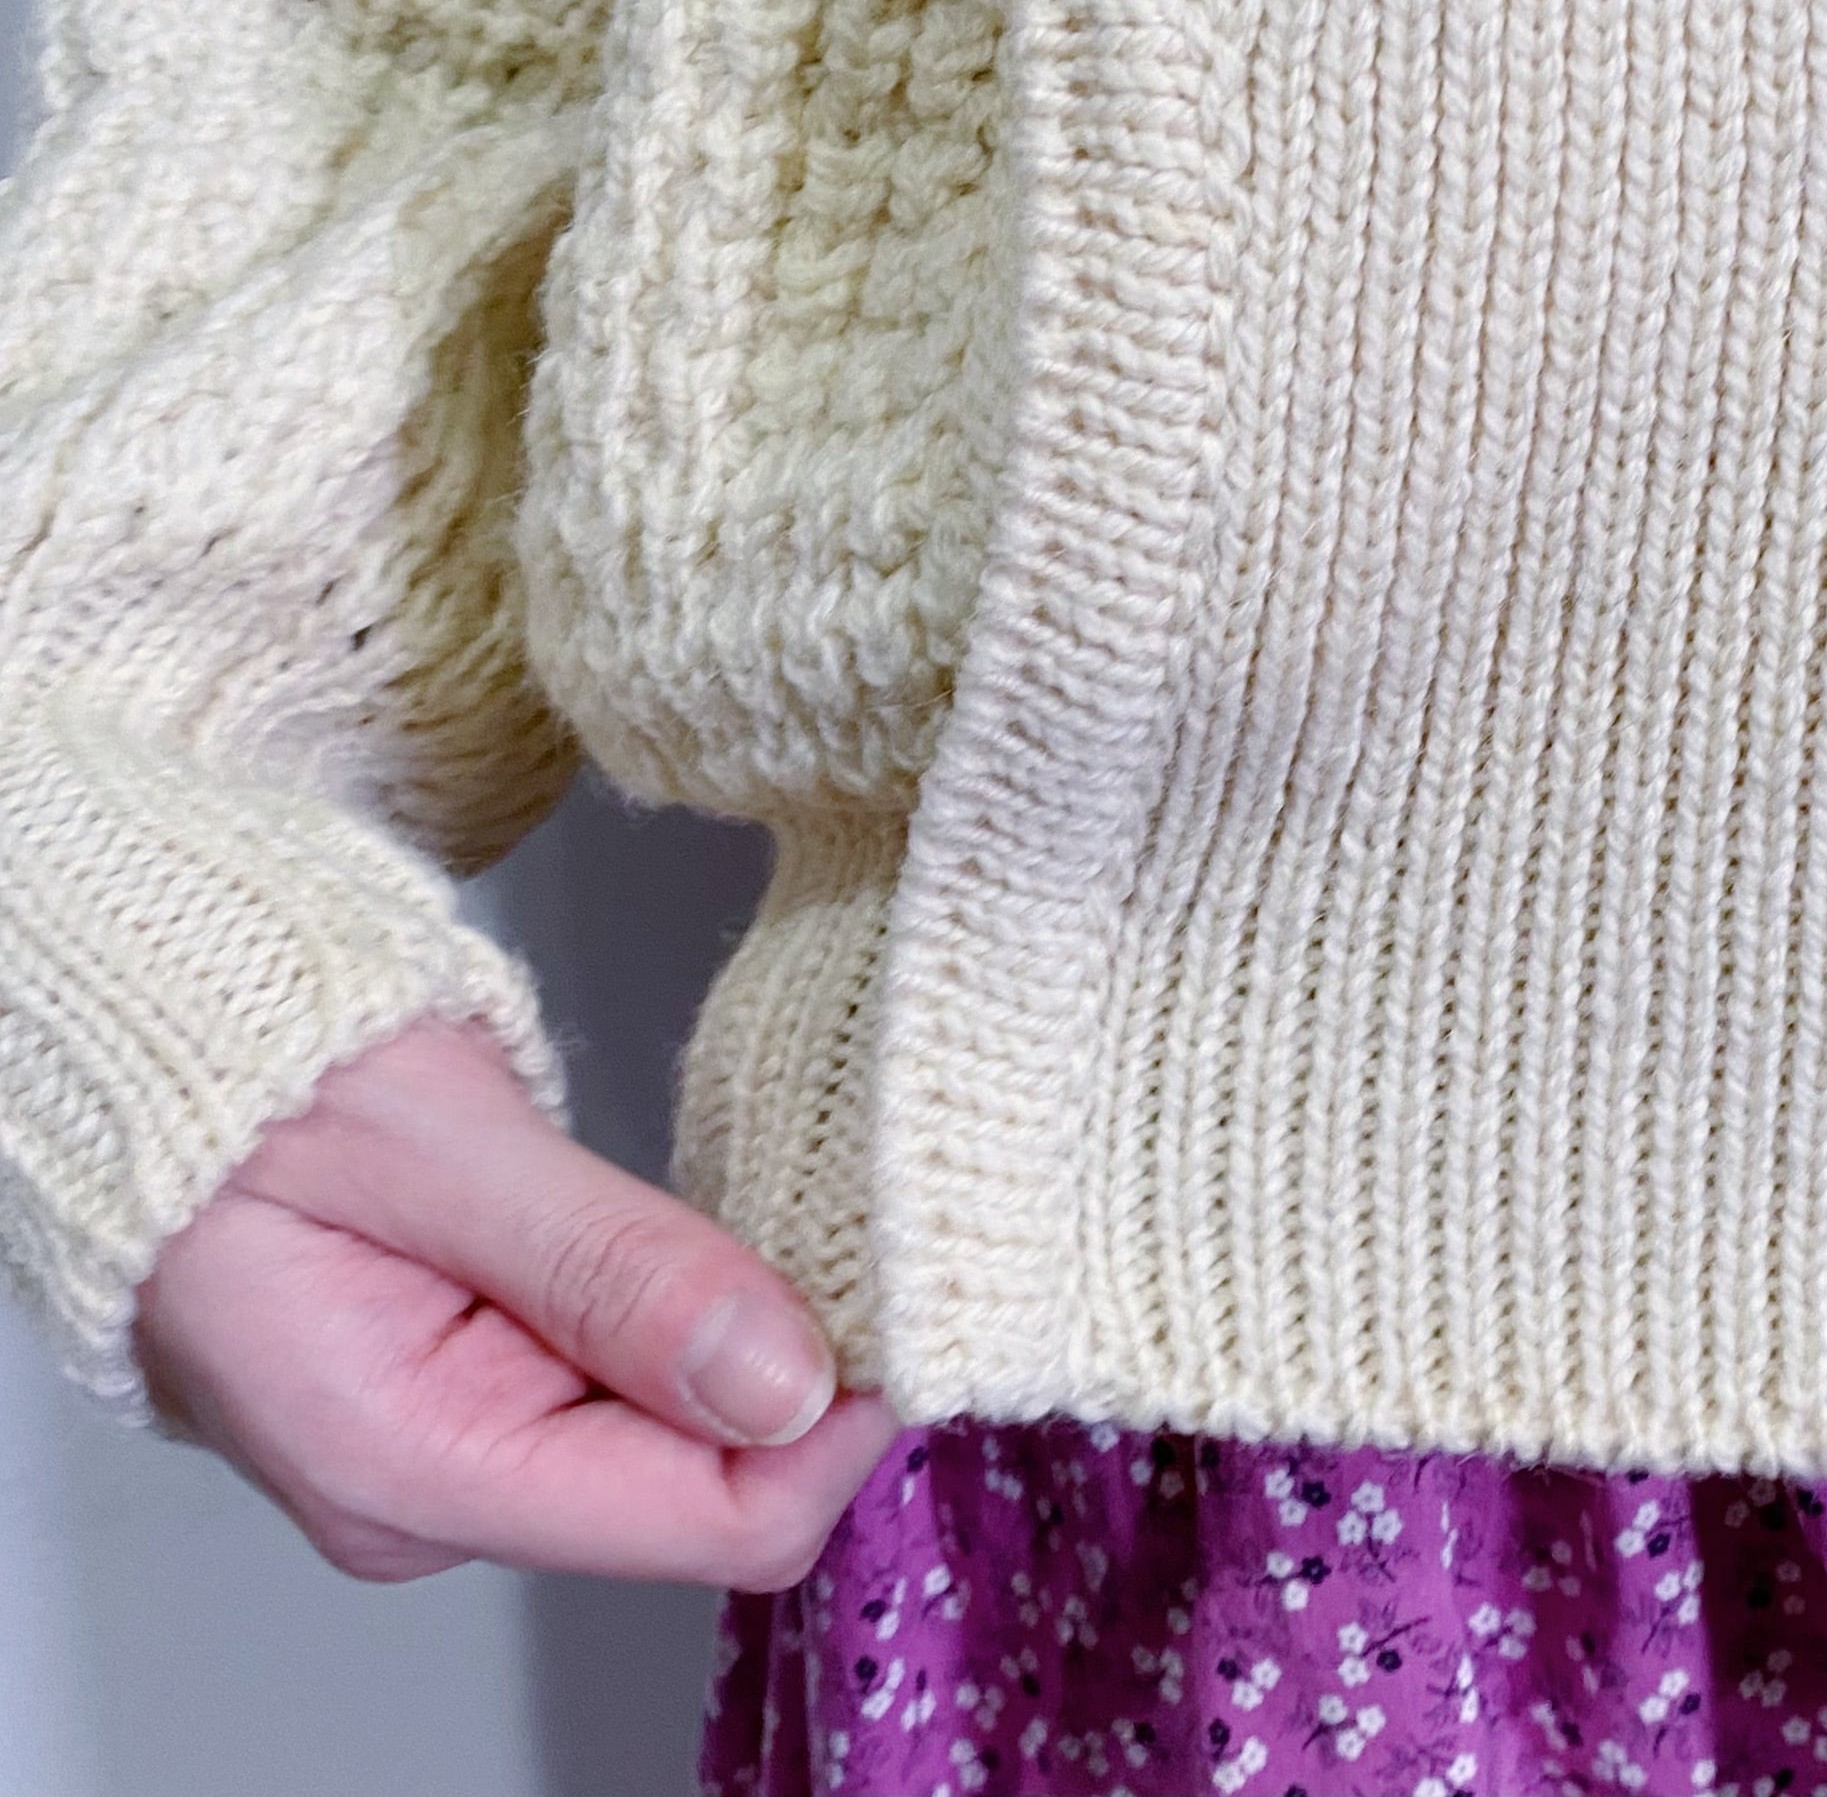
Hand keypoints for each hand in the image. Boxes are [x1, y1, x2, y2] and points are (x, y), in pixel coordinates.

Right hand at [129, 1010, 900, 1587]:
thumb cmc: (269, 1081)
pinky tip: (704, 1244)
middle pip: (713, 1494)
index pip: (713, 1522)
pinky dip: (697, 1324)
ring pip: (689, 1446)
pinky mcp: (482, 1407)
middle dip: (801, 1381)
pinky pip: (642, 1398)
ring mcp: (461, 1458)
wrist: (174, 1057)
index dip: (836, 1422)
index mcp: (413, 1465)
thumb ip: (611, 1267)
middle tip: (847, 1228)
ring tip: (770, 1219)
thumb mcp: (442, 1144)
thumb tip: (785, 1382)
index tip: (899, 1293)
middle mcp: (438, 1499)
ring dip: (752, 1346)